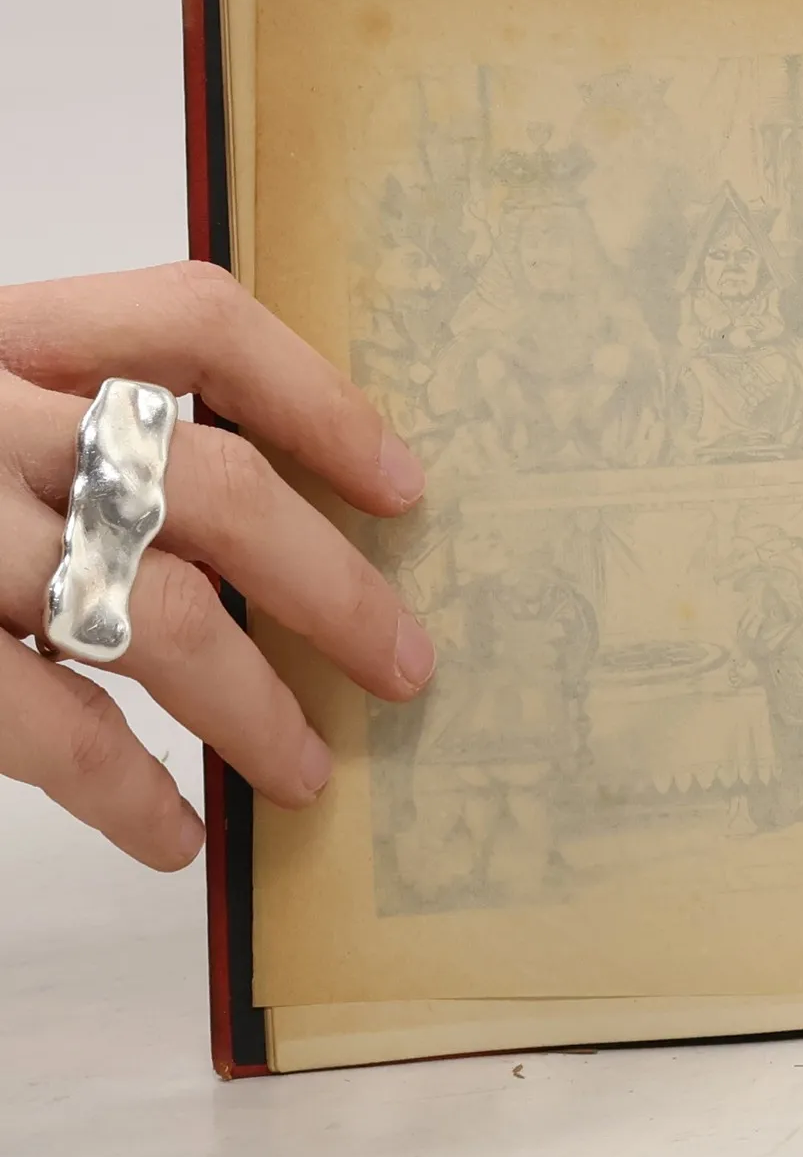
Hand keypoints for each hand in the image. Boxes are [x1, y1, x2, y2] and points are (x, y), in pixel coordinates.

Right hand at [0, 264, 434, 868]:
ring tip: (308, 775)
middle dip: (332, 584)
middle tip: (406, 662)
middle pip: (209, 480)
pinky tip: (171, 833)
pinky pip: (42, 720)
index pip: (192, 322)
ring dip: (256, 707)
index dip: (316, 399)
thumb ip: (55, 415)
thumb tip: (228, 506)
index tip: (400, 483)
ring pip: (153, 612)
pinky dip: (123, 788)